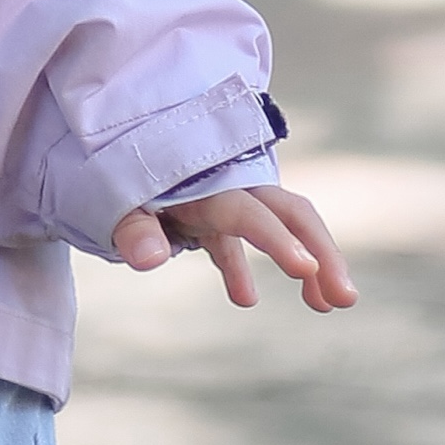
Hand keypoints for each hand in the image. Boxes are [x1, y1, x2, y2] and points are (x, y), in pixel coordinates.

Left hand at [110, 183, 354, 313]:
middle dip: (322, 252)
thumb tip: (148, 259)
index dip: (277, 241)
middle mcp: (227, 185)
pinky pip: (242, 241)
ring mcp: (223, 198)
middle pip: (291, 214)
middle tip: (345, 298)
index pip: (252, 214)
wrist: (99, 140)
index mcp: (207, 183)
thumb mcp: (112, 197)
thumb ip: (133, 227)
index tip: (305, 271)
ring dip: (309, 261)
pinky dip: (248, 268)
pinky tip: (247, 300)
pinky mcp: (210, 215)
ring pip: (281, 225)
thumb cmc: (107, 169)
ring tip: (330, 304)